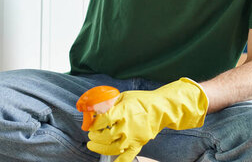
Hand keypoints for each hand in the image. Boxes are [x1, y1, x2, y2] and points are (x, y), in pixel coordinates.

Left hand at [87, 78, 208, 161]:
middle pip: (106, 136)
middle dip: (94, 137)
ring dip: (100, 148)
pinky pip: (127, 157)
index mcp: (123, 111)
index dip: (94, 124)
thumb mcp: (124, 96)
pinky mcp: (138, 144)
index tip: (89, 124)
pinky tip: (111, 160)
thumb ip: (110, 102)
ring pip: (113, 148)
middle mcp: (127, 126)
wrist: (161, 109)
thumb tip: (95, 108)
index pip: (103, 120)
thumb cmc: (142, 100)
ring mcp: (133, 137)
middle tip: (91, 135)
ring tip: (93, 145)